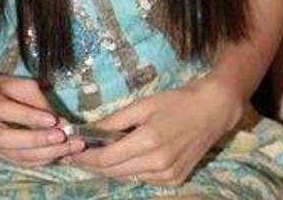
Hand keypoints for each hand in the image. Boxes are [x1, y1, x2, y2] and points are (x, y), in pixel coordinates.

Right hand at [0, 74, 84, 166]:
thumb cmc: (3, 89)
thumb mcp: (19, 84)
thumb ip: (39, 102)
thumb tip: (62, 123)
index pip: (5, 109)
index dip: (29, 116)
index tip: (53, 119)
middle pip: (7, 138)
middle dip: (37, 140)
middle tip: (62, 137)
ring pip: (15, 155)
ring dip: (45, 154)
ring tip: (69, 149)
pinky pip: (20, 163)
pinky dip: (41, 160)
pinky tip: (59, 155)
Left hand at [67, 77, 240, 186]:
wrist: (211, 111)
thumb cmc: (176, 102)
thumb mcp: (143, 105)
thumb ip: (115, 120)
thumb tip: (90, 130)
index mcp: (148, 141)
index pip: (107, 158)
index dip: (86, 157)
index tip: (71, 151)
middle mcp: (157, 164)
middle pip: (114, 171)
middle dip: (92, 164)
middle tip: (76, 154)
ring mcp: (167, 175)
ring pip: (127, 177)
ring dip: (109, 168)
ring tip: (95, 155)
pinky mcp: (174, 180)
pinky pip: (143, 178)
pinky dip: (129, 170)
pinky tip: (122, 158)